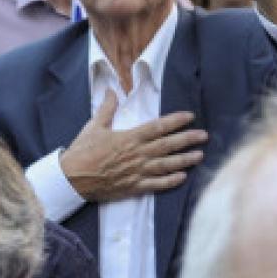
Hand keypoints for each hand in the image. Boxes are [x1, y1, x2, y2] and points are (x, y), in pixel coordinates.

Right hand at [59, 94, 207, 201]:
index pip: (158, 127)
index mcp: (129, 138)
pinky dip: (170, 181)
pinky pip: (156, 185)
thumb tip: (111, 90)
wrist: (72, 178)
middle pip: (168, 145)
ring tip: (200, 155)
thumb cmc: (83, 151)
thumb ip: (107, 108)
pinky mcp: (134, 187)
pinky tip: (183, 177)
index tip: (190, 116)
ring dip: (185, 160)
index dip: (175, 121)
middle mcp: (137, 154)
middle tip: (204, 136)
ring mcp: (137, 172)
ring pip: (166, 165)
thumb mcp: (94, 126)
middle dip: (187, 139)